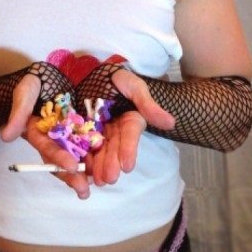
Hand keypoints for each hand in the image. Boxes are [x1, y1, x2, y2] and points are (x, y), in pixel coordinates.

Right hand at [1, 74, 90, 198]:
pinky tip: (109, 169)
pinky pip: (92, 147)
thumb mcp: (29, 88)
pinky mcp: (88, 130)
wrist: (64, 68)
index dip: (57, 157)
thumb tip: (6, 137)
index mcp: (39, 129)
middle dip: (72, 174)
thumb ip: (19, 109)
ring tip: (99, 184)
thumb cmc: (41, 78)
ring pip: (78, 157)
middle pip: (62, 158)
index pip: (46, 145)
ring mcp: (71, 135)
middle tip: (84, 189)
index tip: (71, 166)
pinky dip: (99, 158)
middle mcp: (55, 136)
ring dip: (87, 172)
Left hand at [75, 65, 174, 183]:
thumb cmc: (117, 77)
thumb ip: (148, 104)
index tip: (128, 166)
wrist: (92, 71)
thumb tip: (171, 123)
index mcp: (130, 121)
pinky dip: (81, 157)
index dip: (129, 150)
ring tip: (96, 180)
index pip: (130, 136)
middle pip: (113, 148)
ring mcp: (98, 131)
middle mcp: (115, 130)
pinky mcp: (82, 131)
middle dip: (111, 163)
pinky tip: (80, 169)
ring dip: (97, 166)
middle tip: (109, 179)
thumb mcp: (134, 87)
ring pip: (98, 150)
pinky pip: (81, 144)